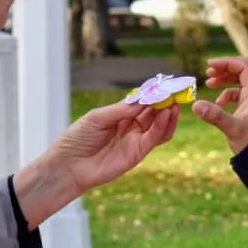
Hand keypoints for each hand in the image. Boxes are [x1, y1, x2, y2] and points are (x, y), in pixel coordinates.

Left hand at [13, 101, 178, 227]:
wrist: (68, 165)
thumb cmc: (78, 138)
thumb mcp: (98, 117)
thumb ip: (122, 109)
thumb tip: (145, 98)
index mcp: (121, 115)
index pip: (143, 102)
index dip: (155, 93)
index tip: (167, 82)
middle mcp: (131, 127)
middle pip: (155, 112)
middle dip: (167, 101)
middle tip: (179, 90)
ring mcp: (136, 140)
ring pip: (160, 126)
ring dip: (169, 114)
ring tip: (175, 102)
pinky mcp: (137, 153)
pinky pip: (155, 139)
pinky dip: (163, 126)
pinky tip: (167, 114)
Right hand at [192, 56, 247, 153]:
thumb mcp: (232, 129)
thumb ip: (215, 116)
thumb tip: (195, 105)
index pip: (244, 66)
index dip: (227, 63)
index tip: (209, 67)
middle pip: (243, 68)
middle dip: (225, 68)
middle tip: (209, 73)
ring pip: (240, 79)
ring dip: (224, 79)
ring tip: (209, 84)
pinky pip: (239, 92)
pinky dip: (227, 93)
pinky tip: (218, 103)